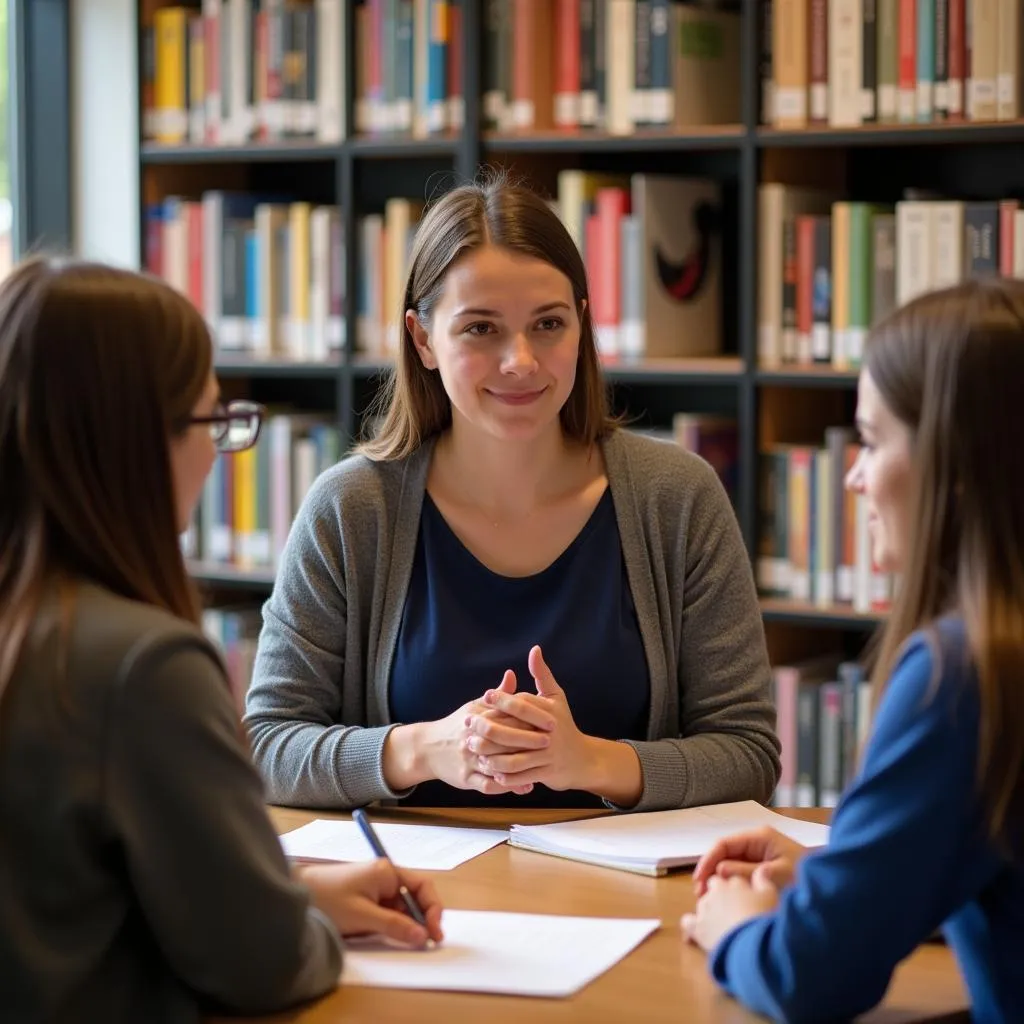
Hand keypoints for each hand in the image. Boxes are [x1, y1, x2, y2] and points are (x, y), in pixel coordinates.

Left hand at [299, 860, 444, 948]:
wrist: (296, 894)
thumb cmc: (329, 900)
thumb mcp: (364, 916)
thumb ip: (394, 926)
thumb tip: (423, 936)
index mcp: (388, 872)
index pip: (423, 888)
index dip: (433, 911)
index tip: (434, 935)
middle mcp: (385, 876)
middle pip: (413, 898)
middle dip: (418, 920)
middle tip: (422, 943)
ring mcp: (375, 886)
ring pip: (399, 907)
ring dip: (401, 924)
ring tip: (398, 940)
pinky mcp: (365, 897)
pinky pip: (385, 911)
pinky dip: (388, 924)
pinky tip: (381, 934)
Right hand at [384, 670, 551, 795]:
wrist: (427, 748)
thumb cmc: (456, 725)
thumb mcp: (473, 707)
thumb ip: (496, 696)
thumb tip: (512, 675)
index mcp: (475, 718)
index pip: (503, 716)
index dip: (526, 718)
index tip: (546, 718)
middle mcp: (471, 738)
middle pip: (502, 739)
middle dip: (526, 740)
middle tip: (548, 742)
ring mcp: (468, 759)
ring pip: (496, 764)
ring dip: (519, 767)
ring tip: (540, 767)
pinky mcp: (464, 778)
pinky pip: (487, 785)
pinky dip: (506, 787)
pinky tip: (523, 786)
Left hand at [466, 645, 596, 793]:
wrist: (582, 760)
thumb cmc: (564, 724)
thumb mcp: (556, 698)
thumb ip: (542, 674)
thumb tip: (534, 649)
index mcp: (551, 713)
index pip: (524, 705)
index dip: (503, 700)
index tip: (485, 695)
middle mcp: (550, 734)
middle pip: (515, 731)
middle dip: (489, 728)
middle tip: (468, 723)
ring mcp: (547, 756)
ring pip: (515, 758)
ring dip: (491, 754)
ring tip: (474, 748)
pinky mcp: (545, 774)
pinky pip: (521, 776)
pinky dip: (503, 775)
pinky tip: (488, 770)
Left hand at [681, 872, 779, 952]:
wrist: (752, 944)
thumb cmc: (763, 918)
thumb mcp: (771, 896)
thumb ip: (764, 880)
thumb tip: (762, 869)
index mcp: (732, 882)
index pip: (730, 878)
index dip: (737, 888)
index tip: (745, 898)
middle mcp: (715, 891)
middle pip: (714, 887)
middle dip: (721, 895)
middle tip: (733, 909)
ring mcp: (704, 908)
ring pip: (702, 902)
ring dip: (709, 909)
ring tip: (722, 924)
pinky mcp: (697, 927)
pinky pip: (688, 922)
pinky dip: (691, 925)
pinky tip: (698, 931)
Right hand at [691, 826, 806, 896]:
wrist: (834, 883)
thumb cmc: (808, 876)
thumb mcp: (776, 875)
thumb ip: (746, 872)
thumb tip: (718, 871)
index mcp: (759, 837)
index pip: (724, 844)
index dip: (708, 861)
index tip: (698, 880)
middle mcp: (756, 842)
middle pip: (724, 854)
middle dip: (711, 872)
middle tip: (700, 894)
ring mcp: (759, 854)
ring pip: (730, 864)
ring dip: (719, 880)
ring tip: (709, 898)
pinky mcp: (763, 866)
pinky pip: (740, 872)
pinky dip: (731, 884)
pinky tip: (725, 897)